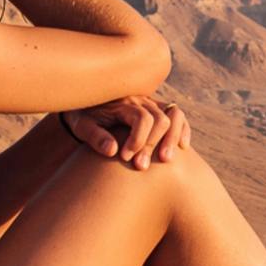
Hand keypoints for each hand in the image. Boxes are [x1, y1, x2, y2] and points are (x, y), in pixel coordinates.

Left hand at [60, 96, 191, 169]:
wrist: (86, 103)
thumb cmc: (83, 117)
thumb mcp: (82, 126)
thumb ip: (95, 137)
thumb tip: (113, 151)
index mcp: (123, 102)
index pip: (142, 118)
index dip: (138, 140)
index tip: (126, 158)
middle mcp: (141, 99)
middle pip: (160, 118)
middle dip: (153, 144)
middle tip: (141, 166)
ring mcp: (152, 103)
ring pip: (175, 114)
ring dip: (173, 137)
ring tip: (166, 160)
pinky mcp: (158, 109)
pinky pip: (178, 115)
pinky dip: (183, 129)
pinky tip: (182, 147)